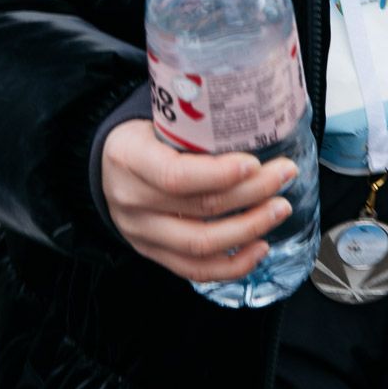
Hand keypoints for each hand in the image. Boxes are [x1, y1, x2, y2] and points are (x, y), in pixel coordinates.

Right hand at [101, 118, 297, 284]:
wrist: (104, 166)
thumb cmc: (139, 137)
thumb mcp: (154, 119)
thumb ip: (192, 124)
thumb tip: (252, 117)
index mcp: (130, 158)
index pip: (176, 175)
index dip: (219, 174)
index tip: (255, 163)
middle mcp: (133, 201)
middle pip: (200, 208)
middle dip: (252, 193)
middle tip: (283, 175)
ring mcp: (142, 233)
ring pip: (201, 244)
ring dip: (249, 228)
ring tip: (279, 209)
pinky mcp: (153, 254)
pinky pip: (194, 270)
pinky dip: (232, 264)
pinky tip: (259, 247)